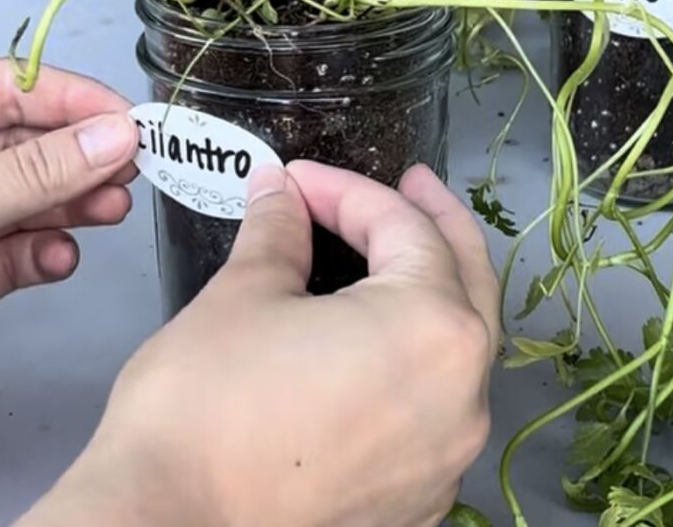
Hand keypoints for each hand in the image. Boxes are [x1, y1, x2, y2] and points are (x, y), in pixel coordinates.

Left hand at [0, 60, 138, 404]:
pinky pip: (13, 251)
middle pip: (24, 144)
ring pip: (27, 199)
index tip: (128, 119)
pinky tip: (57, 259)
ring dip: (72, 206)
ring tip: (110, 210)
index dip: (72, 100)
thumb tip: (113, 135)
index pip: (6, 88)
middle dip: (80, 158)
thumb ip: (37, 171)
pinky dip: (42, 255)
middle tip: (130, 168)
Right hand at [22, 161, 497, 526]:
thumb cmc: (207, 404)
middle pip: (465, 280)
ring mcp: (447, 456)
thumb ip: (279, 231)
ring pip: (460, 347)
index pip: (403, 230)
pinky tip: (382, 345)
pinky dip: (418, 358)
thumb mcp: (243, 296)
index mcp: (433, 328)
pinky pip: (437, 406)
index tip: (296, 179)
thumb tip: (280, 189)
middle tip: (410, 184)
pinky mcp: (419, 500)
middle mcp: (463, 394)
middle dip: (433, 223)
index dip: (347, 191)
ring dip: (432, 291)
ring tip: (395, 256)